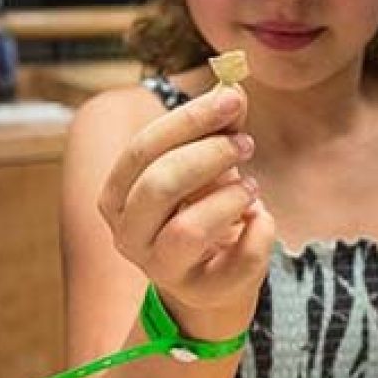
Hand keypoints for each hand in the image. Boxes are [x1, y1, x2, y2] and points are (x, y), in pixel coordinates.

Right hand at [96, 84, 275, 339]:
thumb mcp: (208, 164)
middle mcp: (127, 233)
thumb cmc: (203, 207)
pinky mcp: (199, 290)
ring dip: (230, 198)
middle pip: (159, 185)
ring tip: (251, 187)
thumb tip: (234, 88)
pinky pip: (235, 260)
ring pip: (188, 230)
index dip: (189, 121)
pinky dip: (260, 230)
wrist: (212, 276)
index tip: (231, 100)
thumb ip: (219, 128)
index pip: (143, 149)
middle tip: (246, 144)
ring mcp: (159, 267)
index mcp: (118, 194)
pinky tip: (259, 218)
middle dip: (210, 156)